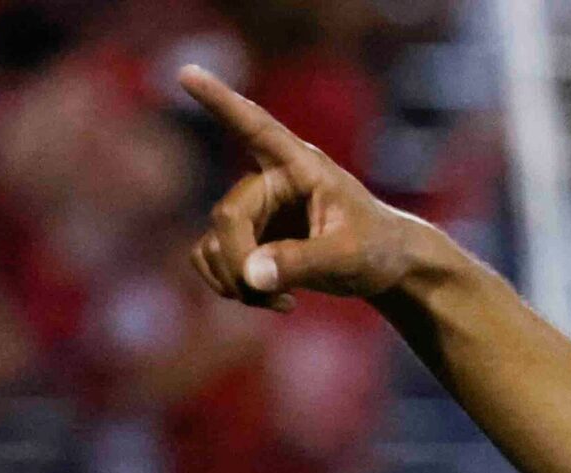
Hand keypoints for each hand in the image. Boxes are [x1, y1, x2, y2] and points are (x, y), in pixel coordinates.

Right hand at [180, 66, 422, 309]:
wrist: (385, 265)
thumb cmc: (377, 247)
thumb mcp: (349, 256)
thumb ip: (302, 263)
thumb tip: (250, 276)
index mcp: (299, 165)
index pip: (255, 127)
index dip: (219, 101)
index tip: (186, 72)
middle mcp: (268, 180)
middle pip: (227, 219)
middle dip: (242, 264)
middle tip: (273, 297)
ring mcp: (252, 209)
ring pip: (214, 245)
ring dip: (237, 283)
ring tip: (280, 303)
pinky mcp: (245, 237)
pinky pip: (212, 261)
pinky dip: (233, 287)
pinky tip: (272, 301)